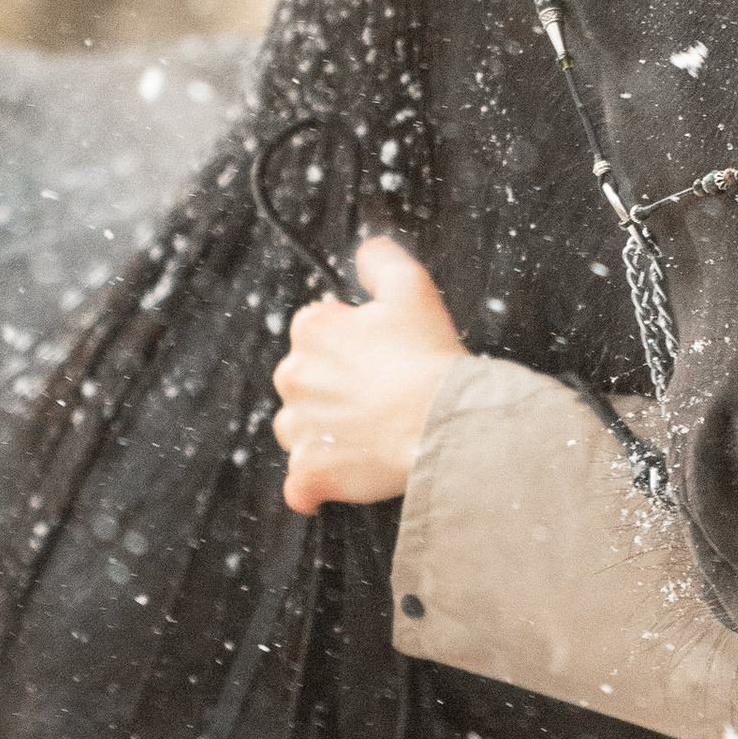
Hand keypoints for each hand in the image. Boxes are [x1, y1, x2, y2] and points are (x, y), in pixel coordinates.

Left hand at [272, 236, 464, 512]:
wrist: (443, 423)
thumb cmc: (430, 358)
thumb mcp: (413, 288)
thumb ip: (381, 261)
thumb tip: (365, 251)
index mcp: (312, 331)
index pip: (317, 331)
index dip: (353, 342)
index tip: (380, 355)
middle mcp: (294, 377)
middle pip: (305, 382)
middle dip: (334, 388)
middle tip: (381, 395)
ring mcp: (299, 430)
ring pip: (300, 430)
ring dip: (324, 434)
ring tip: (368, 435)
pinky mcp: (311, 474)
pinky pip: (300, 486)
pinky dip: (314, 487)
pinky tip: (336, 482)